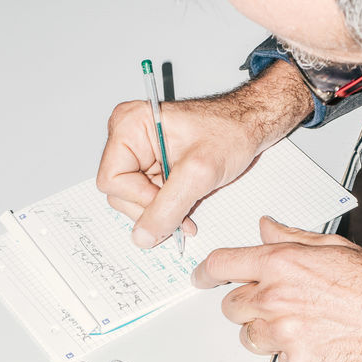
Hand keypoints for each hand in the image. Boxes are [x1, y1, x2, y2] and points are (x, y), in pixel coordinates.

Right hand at [96, 60, 311, 248]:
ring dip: (162, 210)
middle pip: (120, 193)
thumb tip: (143, 236)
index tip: (171, 201)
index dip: (139, 199)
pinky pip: (148, 197)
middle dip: (153, 208)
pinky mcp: (150, 165)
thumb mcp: (199, 172)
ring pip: (134, 200)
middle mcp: (127, 137)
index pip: (112, 180)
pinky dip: (167, 207)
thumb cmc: (229, 131)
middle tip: (183, 210)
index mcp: (129, 126)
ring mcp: (138, 153)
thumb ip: (168, 207)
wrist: (249, 125)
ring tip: (189, 203)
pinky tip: (186, 203)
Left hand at [191, 218, 361, 361]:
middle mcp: (276, 298)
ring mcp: (284, 335)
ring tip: (304, 326)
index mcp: (282, 264)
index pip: (223, 264)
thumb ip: (291, 238)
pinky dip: (294, 357)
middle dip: (247, 306)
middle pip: (231, 307)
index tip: (200, 277)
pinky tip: (321, 344)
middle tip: (276, 305)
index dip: (206, 272)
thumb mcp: (334, 248)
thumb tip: (265, 226)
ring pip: (251, 338)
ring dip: (267, 334)